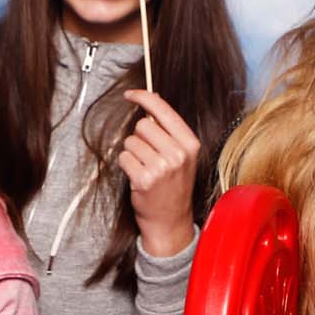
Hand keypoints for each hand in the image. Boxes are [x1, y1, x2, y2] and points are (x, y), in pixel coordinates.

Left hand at [120, 89, 199, 256]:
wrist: (170, 220)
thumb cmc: (173, 187)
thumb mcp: (182, 156)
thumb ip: (169, 132)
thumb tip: (150, 102)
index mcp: (190, 143)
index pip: (163, 110)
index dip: (143, 97)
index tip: (130, 94)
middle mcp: (178, 154)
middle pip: (143, 125)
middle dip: (140, 137)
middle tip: (148, 155)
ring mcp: (161, 167)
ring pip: (131, 141)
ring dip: (132, 153)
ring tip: (144, 168)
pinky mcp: (144, 179)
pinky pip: (124, 158)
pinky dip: (126, 166)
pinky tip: (137, 177)